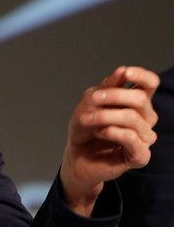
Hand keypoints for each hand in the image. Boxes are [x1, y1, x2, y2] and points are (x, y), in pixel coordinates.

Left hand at [60, 66, 159, 215]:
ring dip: (104, 115)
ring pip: (132, 117)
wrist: (76, 155)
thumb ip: (107, 87)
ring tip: (87, 120)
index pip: (150, 84)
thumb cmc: (85, 128)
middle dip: (112, 95)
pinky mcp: (140, 155)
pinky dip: (111, 131)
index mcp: (135, 102)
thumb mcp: (90, 102)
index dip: (142, 75)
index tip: (126, 72)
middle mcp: (144, 118)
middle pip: (140, 99)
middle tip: (92, 100)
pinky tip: (99, 132)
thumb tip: (122, 71)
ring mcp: (144, 137)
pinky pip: (131, 138)